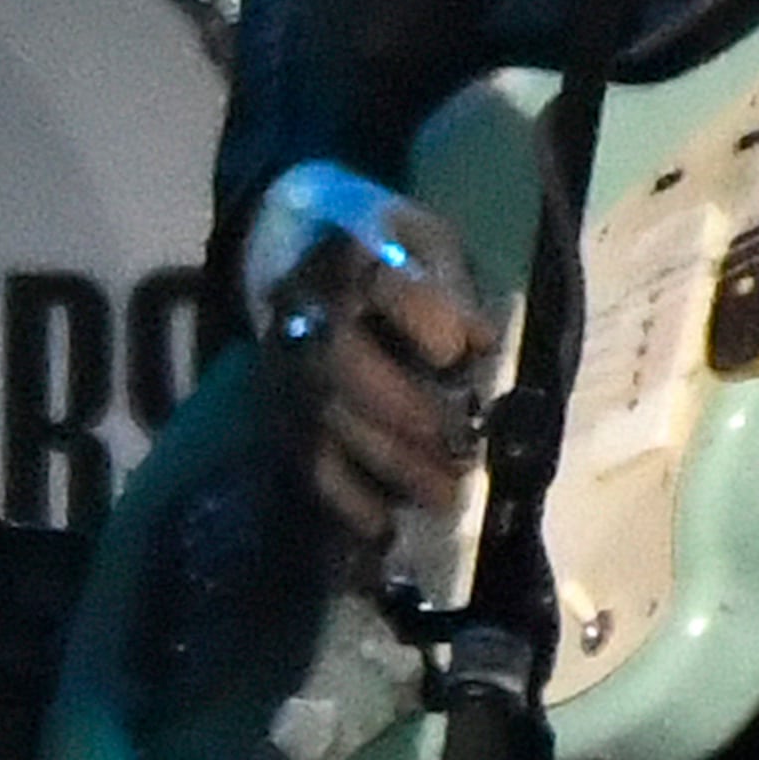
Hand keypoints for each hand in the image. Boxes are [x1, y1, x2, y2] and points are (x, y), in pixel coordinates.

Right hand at [261, 184, 496, 547]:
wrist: (284, 236)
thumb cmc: (375, 238)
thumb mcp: (422, 233)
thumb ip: (451, 281)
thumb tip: (479, 345)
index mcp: (348, 255)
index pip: (380, 285)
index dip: (424, 319)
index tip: (462, 352)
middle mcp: (306, 311)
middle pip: (343, 365)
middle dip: (405, 412)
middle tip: (460, 450)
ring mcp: (286, 362)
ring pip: (326, 420)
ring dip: (384, 463)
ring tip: (441, 495)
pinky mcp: (279, 402)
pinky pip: (303, 454)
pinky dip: (340, 496)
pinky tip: (381, 526)